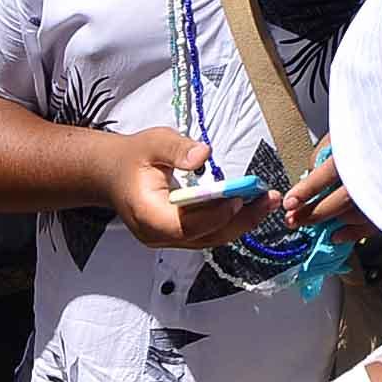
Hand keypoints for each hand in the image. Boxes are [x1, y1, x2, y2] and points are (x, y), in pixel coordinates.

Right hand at [102, 129, 283, 251]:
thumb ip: (177, 149)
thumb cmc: (132, 158)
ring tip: (268, 201)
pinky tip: (251, 205)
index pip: (185, 224)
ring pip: (210, 238)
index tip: (240, 197)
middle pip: (204, 236)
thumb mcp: (153, 142)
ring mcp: (168, 238)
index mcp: (147, 214)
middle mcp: (158, 234)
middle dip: (240, 220)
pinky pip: (208, 233)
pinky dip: (230, 220)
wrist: (112, 174)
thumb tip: (203, 155)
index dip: (214, 215)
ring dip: (241, 221)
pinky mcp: (178, 234)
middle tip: (269, 200)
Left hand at [280, 140, 370, 247]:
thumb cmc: (373, 129)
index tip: (289, 202)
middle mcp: (376, 171)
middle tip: (292, 219)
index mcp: (360, 149)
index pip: (329, 173)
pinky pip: (373, 226)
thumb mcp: (344, 130)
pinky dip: (353, 234)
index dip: (306, 190)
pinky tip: (337, 235)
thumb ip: (326, 152)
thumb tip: (311, 173)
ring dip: (331, 222)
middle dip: (313, 213)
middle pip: (342, 199)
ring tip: (310, 223)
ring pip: (357, 214)